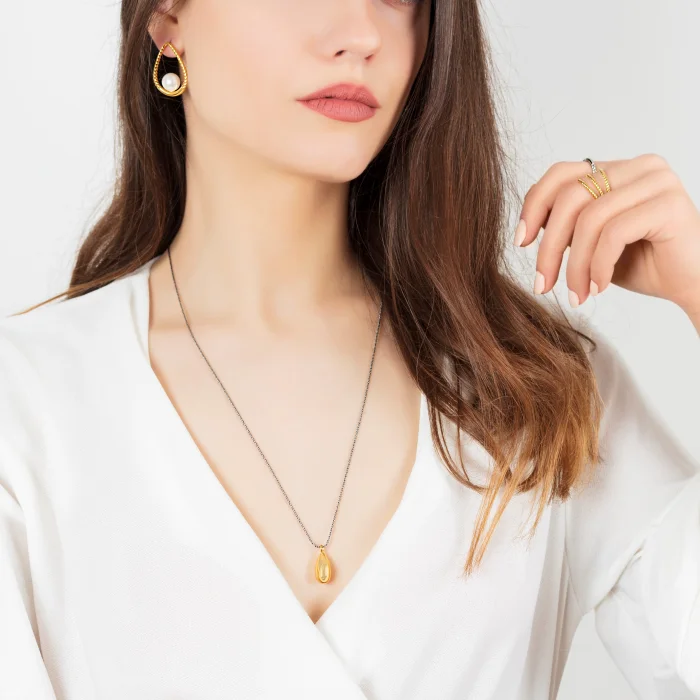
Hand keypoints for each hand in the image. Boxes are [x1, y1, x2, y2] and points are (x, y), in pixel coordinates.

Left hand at [514, 154, 699, 323]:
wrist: (692, 286)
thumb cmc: (643, 265)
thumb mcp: (592, 243)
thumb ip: (567, 227)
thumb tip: (527, 227)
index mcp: (616, 170)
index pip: (562, 174)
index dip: (534, 206)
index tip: (521, 242)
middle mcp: (638, 166)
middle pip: (570, 197)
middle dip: (548, 246)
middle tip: (542, 284)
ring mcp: (657, 181)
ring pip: (590, 218)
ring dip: (575, 265)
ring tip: (576, 295)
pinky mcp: (669, 204)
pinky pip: (614, 233)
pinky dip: (598, 266)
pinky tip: (597, 288)